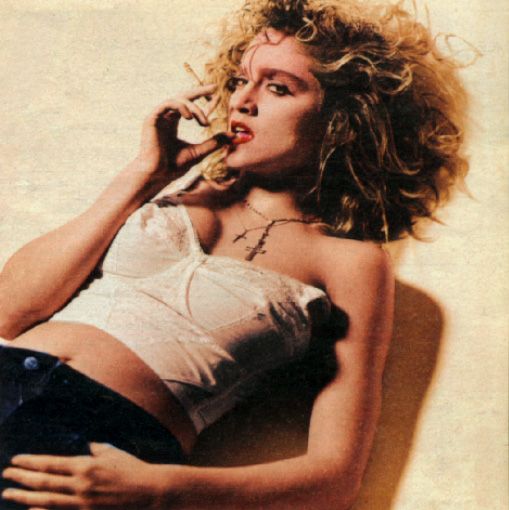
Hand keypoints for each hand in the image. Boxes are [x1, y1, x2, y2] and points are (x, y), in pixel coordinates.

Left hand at [1, 443, 169, 508]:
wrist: (148, 491)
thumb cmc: (132, 468)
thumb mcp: (113, 453)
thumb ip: (96, 449)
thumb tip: (86, 447)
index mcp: (86, 465)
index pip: (51, 463)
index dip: (31, 462)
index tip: (16, 460)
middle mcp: (80, 484)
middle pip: (44, 482)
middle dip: (22, 478)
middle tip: (7, 475)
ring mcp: (82, 503)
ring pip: (46, 500)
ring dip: (25, 496)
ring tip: (9, 493)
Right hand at [136, 84, 231, 178]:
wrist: (157, 175)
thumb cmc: (173, 167)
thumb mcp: (199, 152)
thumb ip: (214, 142)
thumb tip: (233, 136)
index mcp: (173, 123)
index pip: (189, 106)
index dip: (202, 100)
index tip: (217, 97)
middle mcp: (165, 118)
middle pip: (182, 96)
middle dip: (199, 91)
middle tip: (215, 89)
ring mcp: (157, 117)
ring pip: (178, 100)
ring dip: (194, 109)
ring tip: (204, 122)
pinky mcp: (152, 118)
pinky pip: (168, 104)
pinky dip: (181, 107)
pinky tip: (190, 117)